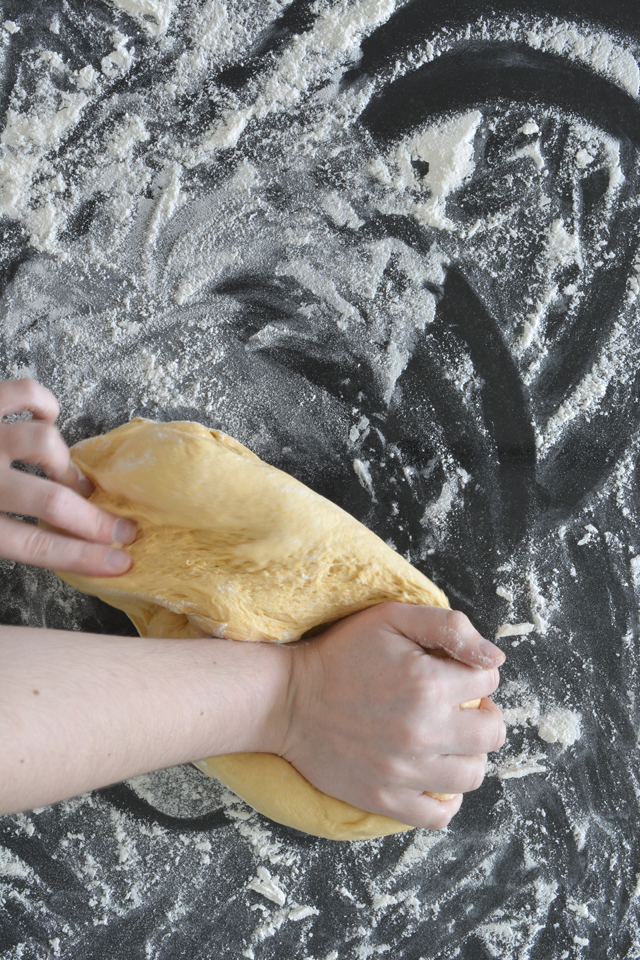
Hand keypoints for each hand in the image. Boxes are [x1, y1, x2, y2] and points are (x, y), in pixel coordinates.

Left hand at [0, 379, 135, 574]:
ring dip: (65, 464)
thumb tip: (57, 539)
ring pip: (45, 442)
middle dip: (95, 519)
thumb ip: (1, 535)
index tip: (120, 561)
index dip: (84, 557)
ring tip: (70, 477)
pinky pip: (25, 392)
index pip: (37, 545)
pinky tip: (47, 419)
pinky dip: (44, 404)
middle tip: (121, 528)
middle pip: (52, 501)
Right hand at [279, 603, 505, 828]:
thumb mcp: (391, 618)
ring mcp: (405, 771)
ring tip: (445, 740)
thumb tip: (494, 656)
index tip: (452, 673)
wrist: (287, 699)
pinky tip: (432, 776)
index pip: (490, 680)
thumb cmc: (340, 653)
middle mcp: (423, 731)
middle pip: (493, 733)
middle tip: (457, 707)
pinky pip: (439, 816)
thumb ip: (449, 626)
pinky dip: (445, 800)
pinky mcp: (385, 798)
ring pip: (473, 775)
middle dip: (482, 714)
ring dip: (467, 755)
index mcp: (429, 683)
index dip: (475, 672)